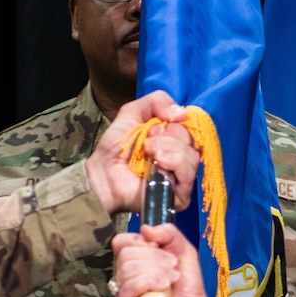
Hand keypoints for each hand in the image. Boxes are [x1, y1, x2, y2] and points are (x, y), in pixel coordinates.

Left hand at [86, 91, 199, 213]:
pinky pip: (188, 175)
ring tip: (148, 151)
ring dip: (169, 148)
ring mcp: (182, 178)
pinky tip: (157, 163)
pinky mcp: (180, 195)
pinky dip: (173, 163)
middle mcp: (181, 157)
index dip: (176, 120)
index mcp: (174, 139)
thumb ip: (157, 101)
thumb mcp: (133, 113)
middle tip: (147, 141)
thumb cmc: (116, 147)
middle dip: (169, 135)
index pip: (191, 125)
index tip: (154, 125)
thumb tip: (183, 113)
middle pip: (192, 139)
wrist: (103, 173)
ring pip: (192, 156)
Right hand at [111, 225, 225, 296]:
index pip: (121, 241)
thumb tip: (145, 229)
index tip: (161, 249)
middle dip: (155, 258)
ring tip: (172, 279)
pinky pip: (128, 289)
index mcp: (135, 259)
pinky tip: (163, 287)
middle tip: (173, 268)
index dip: (141, 242)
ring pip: (128, 269)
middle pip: (126, 254)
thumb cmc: (187, 285)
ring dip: (156, 271)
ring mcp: (122, 292)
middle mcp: (125, 275)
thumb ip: (168, 232)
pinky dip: (149, 283)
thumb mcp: (183, 249)